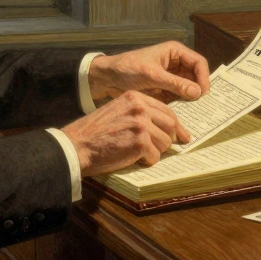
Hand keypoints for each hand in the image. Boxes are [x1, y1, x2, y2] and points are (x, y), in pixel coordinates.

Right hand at [60, 91, 190, 175]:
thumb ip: (140, 114)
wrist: (77, 145)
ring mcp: (141, 124)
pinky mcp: (140, 142)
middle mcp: (140, 108)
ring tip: (139, 153)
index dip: (176, 126)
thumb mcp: (118, 111)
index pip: (166, 110)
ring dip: (155, 152)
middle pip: (171, 125)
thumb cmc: (96, 132)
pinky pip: (154, 157)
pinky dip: (146, 162)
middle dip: (169, 140)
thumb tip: (166, 128)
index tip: (182, 135)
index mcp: (135, 97)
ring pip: (165, 143)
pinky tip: (132, 159)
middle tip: (164, 149)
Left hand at [87, 41, 210, 102]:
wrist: (108, 78)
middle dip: (198, 90)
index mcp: (175, 52)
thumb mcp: (152, 75)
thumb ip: (175, 83)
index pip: (198, 63)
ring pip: (189, 88)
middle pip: (196, 76)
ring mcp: (171, 76)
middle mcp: (176, 62)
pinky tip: (181, 113)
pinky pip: (179, 96)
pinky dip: (181, 103)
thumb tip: (198, 92)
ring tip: (192, 111)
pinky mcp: (165, 88)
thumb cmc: (128, 69)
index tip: (203, 94)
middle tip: (200, 106)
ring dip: (190, 98)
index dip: (204, 77)